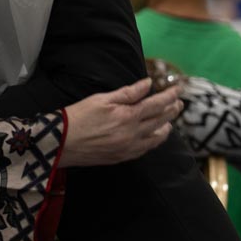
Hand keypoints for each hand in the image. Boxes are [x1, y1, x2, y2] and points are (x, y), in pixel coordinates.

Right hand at [62, 79, 180, 166]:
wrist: (62, 143)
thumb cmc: (78, 117)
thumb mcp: (101, 99)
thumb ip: (128, 93)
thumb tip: (147, 83)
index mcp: (128, 116)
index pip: (157, 104)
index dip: (170, 96)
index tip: (178, 89)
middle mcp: (133, 134)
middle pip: (161, 120)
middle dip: (172, 110)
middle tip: (179, 102)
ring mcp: (129, 148)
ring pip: (157, 137)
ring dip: (167, 126)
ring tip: (170, 120)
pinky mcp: (122, 157)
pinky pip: (146, 149)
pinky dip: (155, 141)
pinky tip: (155, 136)